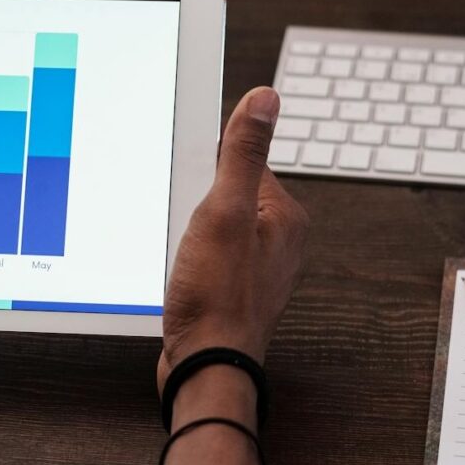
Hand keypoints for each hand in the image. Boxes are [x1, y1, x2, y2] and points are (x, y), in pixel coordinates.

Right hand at [158, 86, 308, 393]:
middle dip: (196, 201)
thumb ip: (242, 153)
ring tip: (183, 252)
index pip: (244, 162)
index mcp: (284, 216)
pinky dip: (189, 254)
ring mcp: (255, 266)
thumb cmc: (218, 296)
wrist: (206, 366)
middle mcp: (277, 240)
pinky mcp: (233, 286)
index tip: (190, 184)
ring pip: (213, 224)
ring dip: (189, 230)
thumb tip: (265, 99)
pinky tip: (180, 270)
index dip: (207, 168)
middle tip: (185, 226)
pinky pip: (208, 252)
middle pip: (226, 192)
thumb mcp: (225, 211)